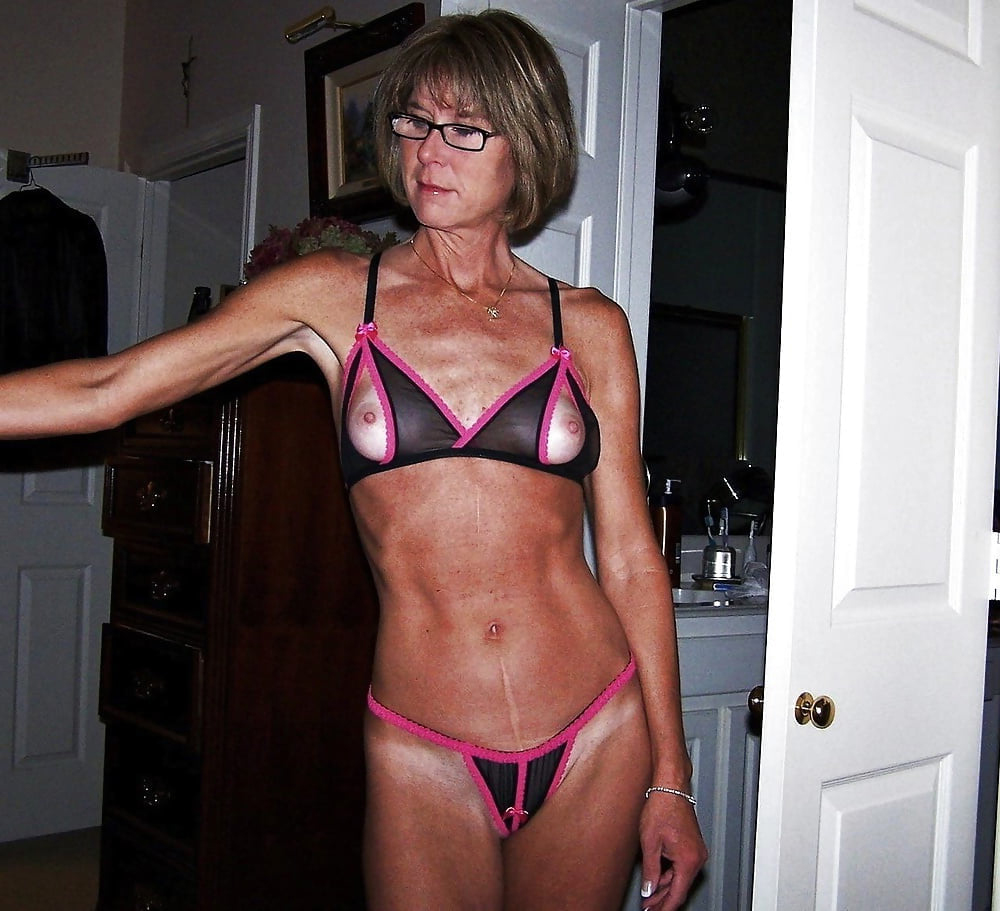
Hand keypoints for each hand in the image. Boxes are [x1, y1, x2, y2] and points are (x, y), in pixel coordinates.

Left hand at [638, 791, 707, 909]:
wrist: (670, 787)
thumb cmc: (661, 808)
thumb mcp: (650, 843)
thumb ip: (650, 870)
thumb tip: (649, 890)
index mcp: (688, 860)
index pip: (677, 894)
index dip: (664, 907)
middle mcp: (697, 857)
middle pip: (680, 887)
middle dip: (663, 900)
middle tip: (649, 908)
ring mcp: (696, 851)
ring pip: (680, 877)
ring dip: (665, 887)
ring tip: (650, 897)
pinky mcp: (692, 845)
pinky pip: (681, 866)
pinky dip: (669, 874)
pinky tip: (658, 879)